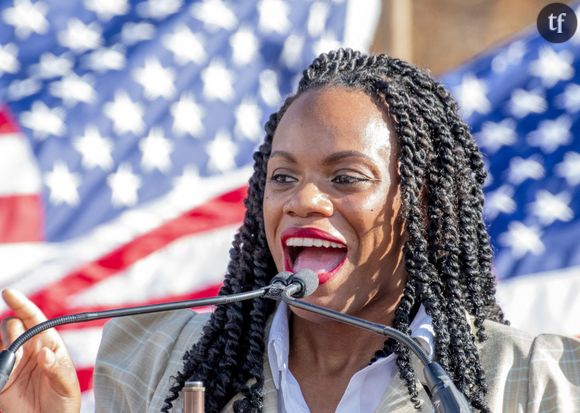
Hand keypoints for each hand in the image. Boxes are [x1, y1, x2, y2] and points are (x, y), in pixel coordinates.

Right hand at [0, 289, 79, 412]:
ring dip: (3, 347)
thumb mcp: (66, 385)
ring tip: (13, 368)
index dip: (22, 303)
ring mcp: (13, 364)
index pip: (33, 318)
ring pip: (0, 342)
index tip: (9, 293)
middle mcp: (29, 350)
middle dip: (11, 330)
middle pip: (11, 325)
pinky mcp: (1, 380)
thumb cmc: (64, 403)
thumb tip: (44, 352)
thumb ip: (56, 368)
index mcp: (48, 344)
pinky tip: (5, 372)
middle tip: (18, 349)